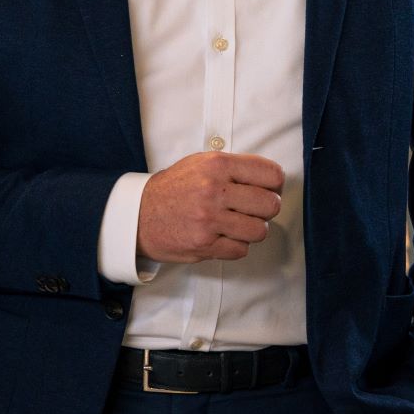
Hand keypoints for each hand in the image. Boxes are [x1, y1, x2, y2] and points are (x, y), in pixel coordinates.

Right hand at [136, 151, 284, 263]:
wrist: (138, 214)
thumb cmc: (174, 188)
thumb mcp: (201, 163)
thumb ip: (234, 167)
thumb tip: (271, 179)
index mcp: (217, 165)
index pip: (271, 174)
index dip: (275, 185)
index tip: (268, 189)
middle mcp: (214, 190)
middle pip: (270, 205)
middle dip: (266, 210)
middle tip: (253, 210)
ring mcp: (209, 219)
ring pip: (259, 231)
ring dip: (252, 230)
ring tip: (237, 225)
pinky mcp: (204, 245)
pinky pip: (241, 250)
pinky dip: (236, 246)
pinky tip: (223, 237)